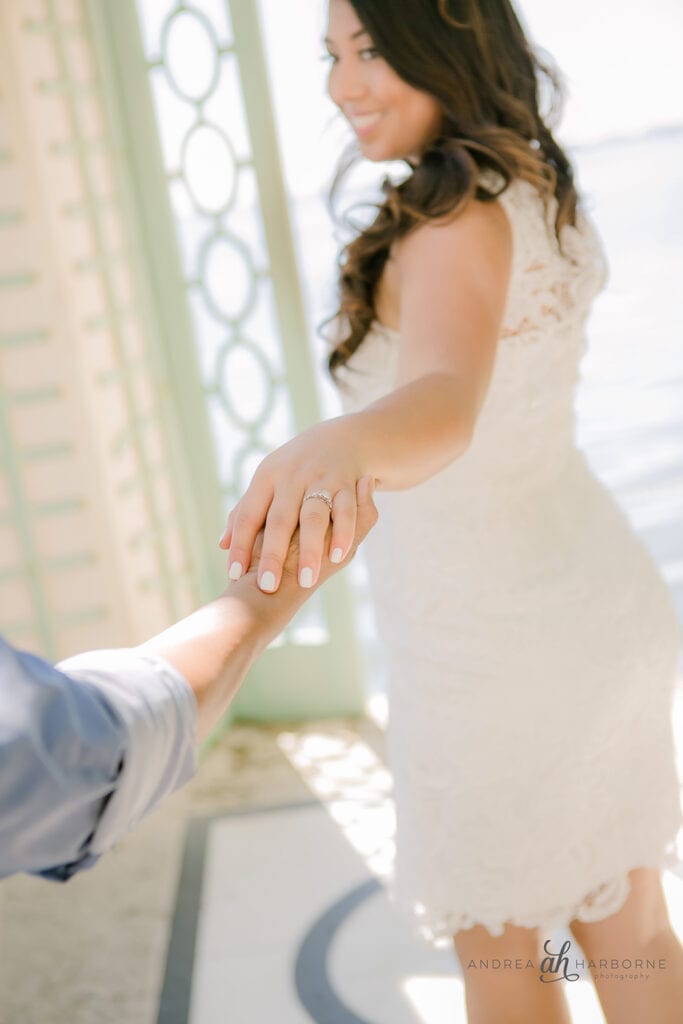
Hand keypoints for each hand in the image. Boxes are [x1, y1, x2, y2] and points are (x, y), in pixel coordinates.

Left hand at [218, 419, 369, 592]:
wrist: (338, 439)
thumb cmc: (292, 470)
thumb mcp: (267, 483)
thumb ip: (245, 512)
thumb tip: (222, 545)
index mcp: (267, 478)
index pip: (248, 515)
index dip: (240, 544)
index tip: (233, 573)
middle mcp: (292, 477)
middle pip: (280, 520)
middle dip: (274, 554)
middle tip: (267, 586)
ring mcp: (321, 479)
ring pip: (314, 517)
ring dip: (310, 550)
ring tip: (305, 580)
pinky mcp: (347, 482)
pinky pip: (345, 510)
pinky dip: (343, 533)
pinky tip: (337, 557)